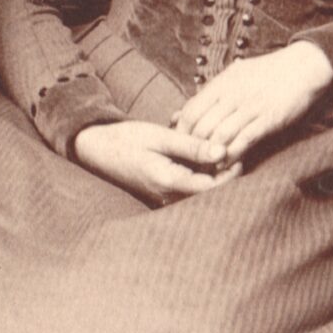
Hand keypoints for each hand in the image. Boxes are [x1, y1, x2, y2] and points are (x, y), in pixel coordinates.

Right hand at [72, 119, 235, 204]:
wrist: (95, 148)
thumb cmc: (126, 139)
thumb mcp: (161, 137)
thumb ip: (192, 146)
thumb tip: (223, 152)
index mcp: (169, 182)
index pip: (212, 188)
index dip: (230, 174)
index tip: (237, 155)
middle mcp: (168, 195)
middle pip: (208, 190)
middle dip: (220, 168)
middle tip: (224, 144)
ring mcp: (165, 195)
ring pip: (198, 186)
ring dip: (205, 165)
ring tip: (201, 139)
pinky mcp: (163, 190)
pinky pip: (186, 182)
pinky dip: (192, 164)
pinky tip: (184, 140)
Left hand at [174, 42, 332, 160]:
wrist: (303, 66)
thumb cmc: (267, 73)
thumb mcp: (234, 77)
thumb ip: (209, 96)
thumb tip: (180, 114)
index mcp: (222, 83)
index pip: (191, 111)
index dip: (182, 132)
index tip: (181, 146)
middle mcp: (233, 95)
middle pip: (202, 127)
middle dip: (194, 149)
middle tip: (192, 163)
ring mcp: (251, 107)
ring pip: (221, 136)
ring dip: (211, 156)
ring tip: (206, 168)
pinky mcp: (269, 118)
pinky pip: (245, 140)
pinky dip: (233, 155)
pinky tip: (226, 165)